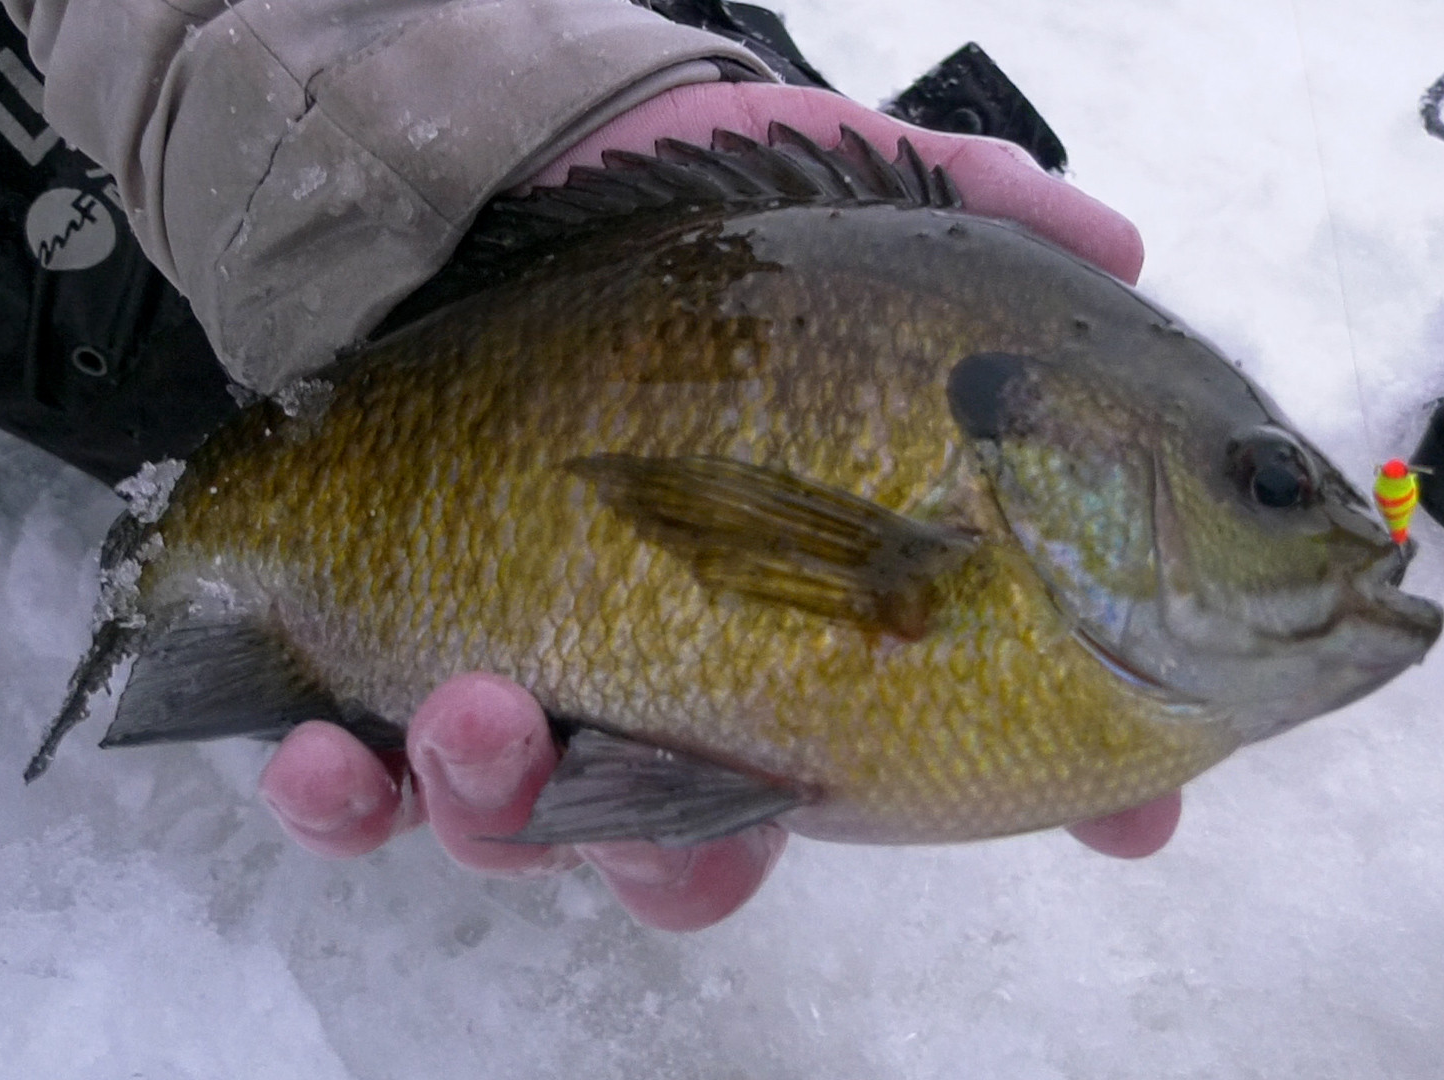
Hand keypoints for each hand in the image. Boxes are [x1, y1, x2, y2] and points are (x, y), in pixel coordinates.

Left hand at [261, 81, 1173, 929]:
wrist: (491, 170)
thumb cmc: (692, 214)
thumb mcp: (848, 191)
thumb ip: (984, 222)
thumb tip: (1117, 258)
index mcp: (801, 614)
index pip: (918, 733)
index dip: (1018, 781)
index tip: (1116, 819)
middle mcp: (665, 673)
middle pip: (692, 842)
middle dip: (682, 859)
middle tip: (669, 811)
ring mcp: (518, 671)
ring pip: (519, 825)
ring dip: (499, 806)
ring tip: (480, 707)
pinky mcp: (378, 650)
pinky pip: (354, 789)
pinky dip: (340, 803)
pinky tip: (326, 760)